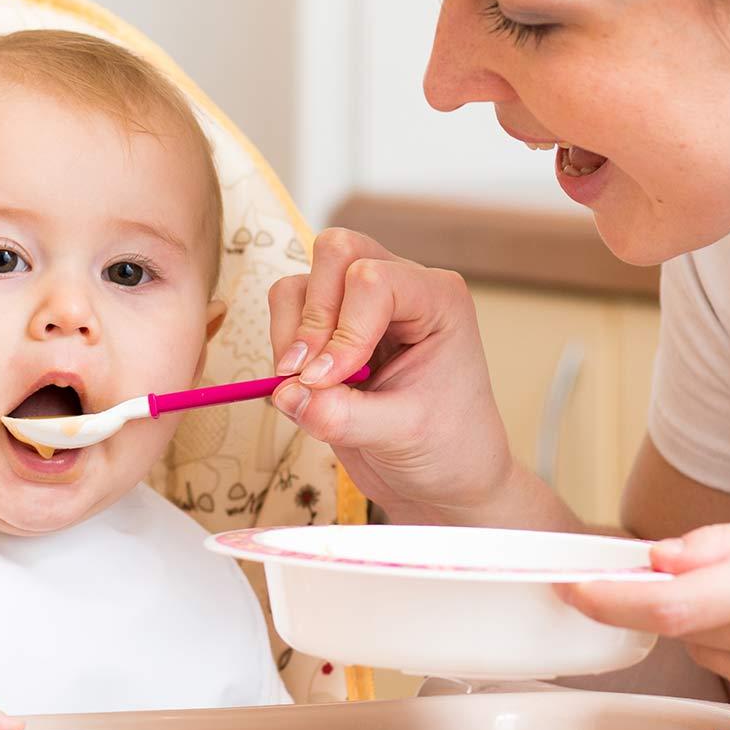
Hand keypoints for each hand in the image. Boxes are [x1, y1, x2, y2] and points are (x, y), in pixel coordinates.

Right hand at [268, 228, 515, 520]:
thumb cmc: (446, 449)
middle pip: (335, 251)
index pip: (373, 280)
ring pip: (303, 280)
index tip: (328, 381)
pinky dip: (282, 344)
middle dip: (313, 316)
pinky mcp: (330, 325)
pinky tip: (305, 386)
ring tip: (305, 385)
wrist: (445, 478)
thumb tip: (285, 393)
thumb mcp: (401, 436)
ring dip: (291, 333)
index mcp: (437, 300)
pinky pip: (287, 309)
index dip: (343, 330)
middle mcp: (400, 287)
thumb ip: (341, 415)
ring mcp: (360, 302)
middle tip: (308, 374)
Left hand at [560, 522, 729, 704]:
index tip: (576, 590)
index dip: (614, 600)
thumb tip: (661, 558)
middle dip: (676, 596)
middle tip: (703, 573)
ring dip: (707, 625)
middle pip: (684, 628)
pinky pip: (728, 674)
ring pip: (701, 651)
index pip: (672, 607)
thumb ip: (719, 546)